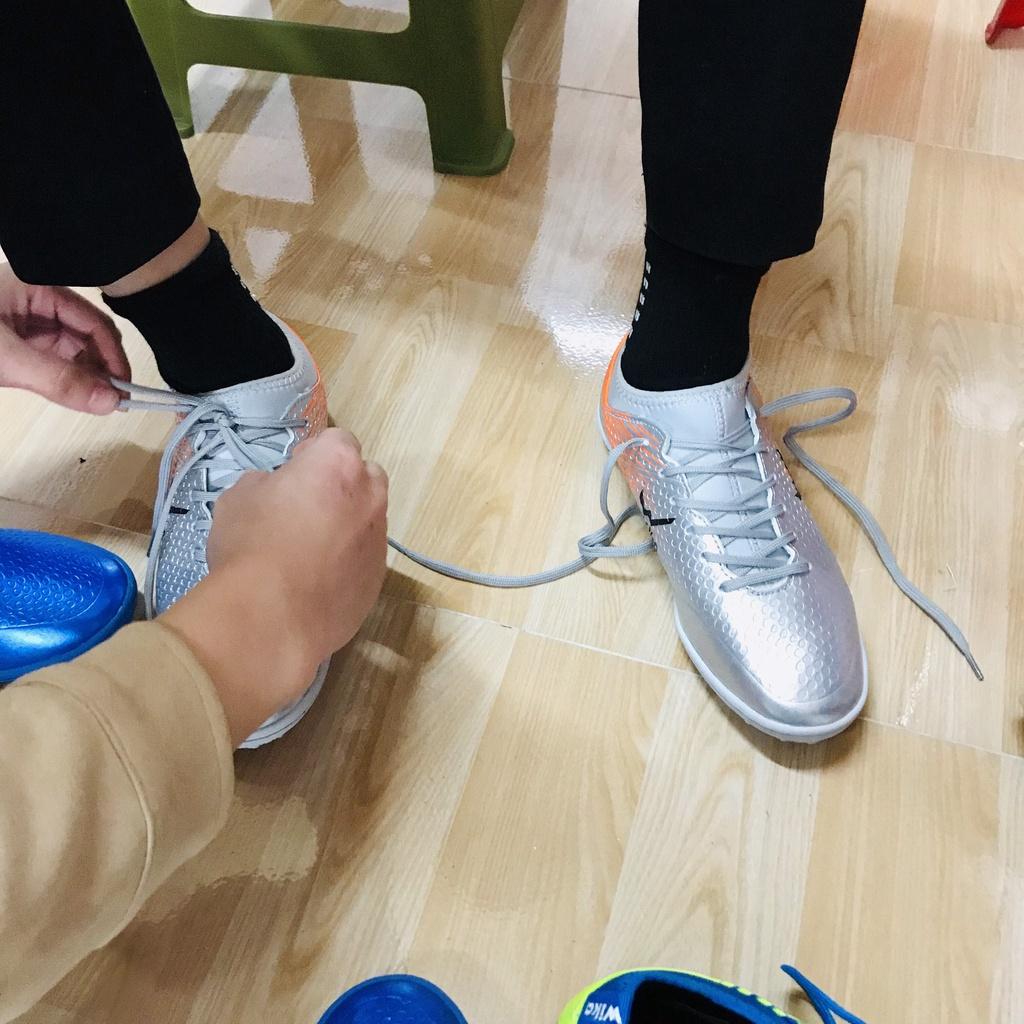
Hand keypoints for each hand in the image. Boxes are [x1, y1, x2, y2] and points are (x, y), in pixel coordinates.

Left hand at [0, 264, 129, 413]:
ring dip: (83, 377)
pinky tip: (69, 395)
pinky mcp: (12, 346)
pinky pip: (49, 362)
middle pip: (85, 336)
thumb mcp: (5, 358)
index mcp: (36, 290)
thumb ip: (59, 380)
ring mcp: (22, 325)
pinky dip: (63, 380)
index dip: (113, 355)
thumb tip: (111, 402)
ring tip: (91, 402)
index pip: (93, 321)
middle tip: (113, 402)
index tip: (125, 391)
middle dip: (100, 368)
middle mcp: (34, 304)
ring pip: (69, 352)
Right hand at [163, 429, 388, 745]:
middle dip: (341, 486)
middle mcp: (370, 497)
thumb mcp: (238, 497)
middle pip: (364, 478)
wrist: (270, 617)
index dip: (312, 455)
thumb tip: (275, 491)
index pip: (336, 441)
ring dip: (346, 527)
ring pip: (367, 522)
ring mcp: (379, 541)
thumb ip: (265, 484)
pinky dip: (346, 565)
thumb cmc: (251, 545)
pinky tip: (314, 583)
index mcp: (338, 464)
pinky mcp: (378, 581)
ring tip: (308, 552)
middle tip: (304, 508)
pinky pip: (363, 561)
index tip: (292, 474)